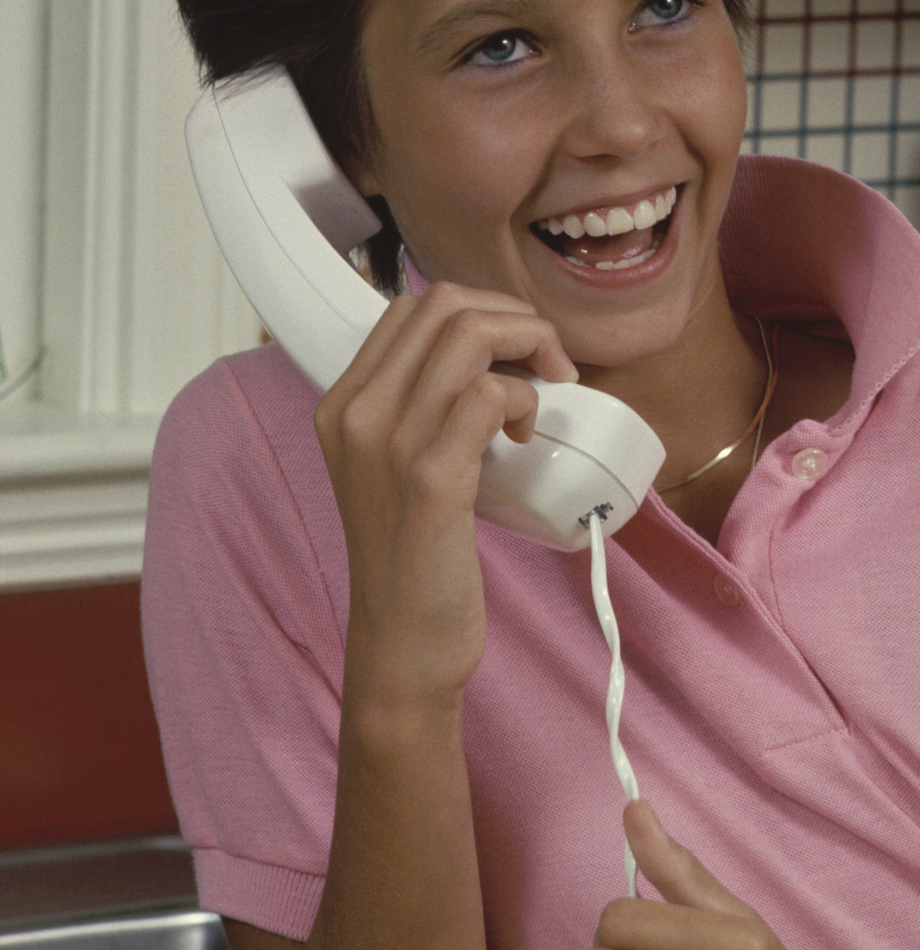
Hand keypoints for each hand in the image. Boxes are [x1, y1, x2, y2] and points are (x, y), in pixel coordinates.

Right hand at [315, 285, 577, 708]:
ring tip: (542, 395)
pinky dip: (525, 399)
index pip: (412, 307)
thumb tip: (483, 357)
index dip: (480, 312)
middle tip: (547, 364)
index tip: (515, 352)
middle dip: (514, 318)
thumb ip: (417, 410)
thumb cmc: (413, 557)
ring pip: (470, 336)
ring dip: (530, 349)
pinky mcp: (432, 479)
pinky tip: (525, 435)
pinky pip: (490, 394)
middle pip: (445, 305)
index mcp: (342, 405)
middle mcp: (355, 414)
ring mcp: (389, 444)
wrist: (403, 644)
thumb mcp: (393, 468)